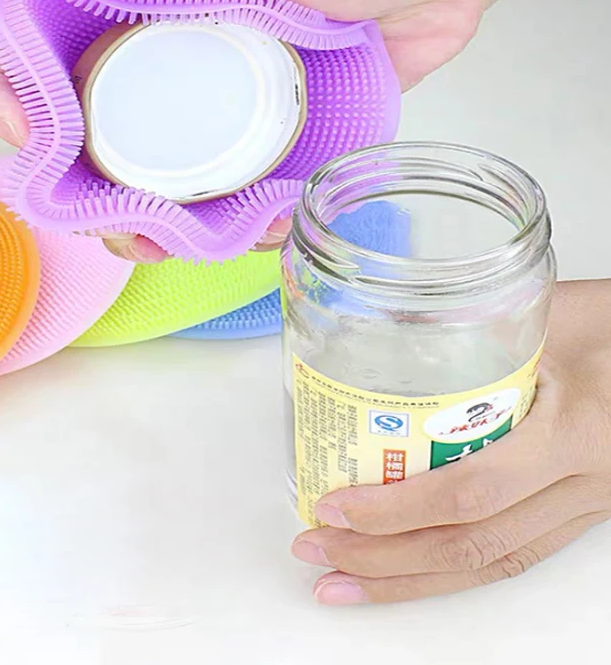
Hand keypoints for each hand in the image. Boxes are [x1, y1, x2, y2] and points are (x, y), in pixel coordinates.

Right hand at [0, 0, 610, 260]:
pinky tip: (260, 233)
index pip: (37, 52)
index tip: (29, 150)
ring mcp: (213, 107)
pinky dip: (233, 224)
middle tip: (127, 235)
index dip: (8, 99)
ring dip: (158, 228)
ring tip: (185, 249)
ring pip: (154, 180)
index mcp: (144, 12)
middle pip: (89, 142)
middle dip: (90, 198)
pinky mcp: (261, 138)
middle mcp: (166, 64)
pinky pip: (226, 192)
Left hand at [290, 280, 610, 604]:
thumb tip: (385, 330)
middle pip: (471, 546)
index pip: (471, 491)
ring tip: (344, 582)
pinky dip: (451, 570)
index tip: (334, 509)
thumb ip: (475, 327)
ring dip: (409, 580)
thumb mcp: (551, 314)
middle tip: (316, 552)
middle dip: (384, 560)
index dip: (396, 511)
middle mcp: (579, 486)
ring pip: (490, 564)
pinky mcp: (576, 511)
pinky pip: (511, 555)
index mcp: (573, 434)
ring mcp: (581, 507)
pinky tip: (408, 570)